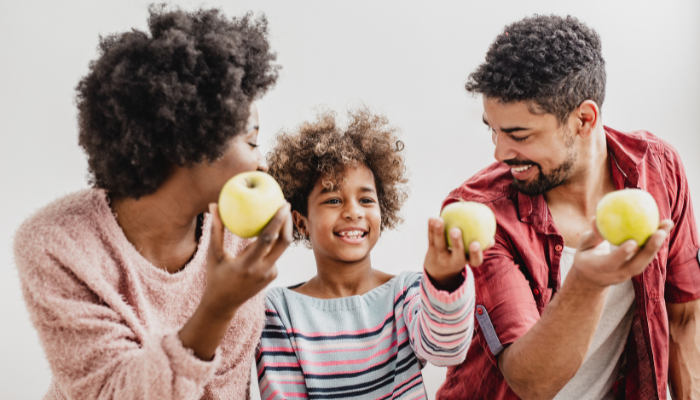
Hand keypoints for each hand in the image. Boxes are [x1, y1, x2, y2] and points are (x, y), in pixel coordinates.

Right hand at [201, 202, 292, 319]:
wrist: (224, 304)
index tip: (283, 204)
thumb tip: (214, 204)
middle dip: (288, 222)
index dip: (278, 221)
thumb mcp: (214, 254)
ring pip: (281, 248)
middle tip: (285, 204)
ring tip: (280, 214)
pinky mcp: (273, 276)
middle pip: (284, 243)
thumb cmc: (216, 276)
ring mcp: (270, 274)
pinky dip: (272, 244)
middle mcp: (263, 270)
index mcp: (247, 264)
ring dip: (282, 231)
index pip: (267, 239)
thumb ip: (216, 229)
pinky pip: (275, 255)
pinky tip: (268, 233)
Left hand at [424, 218, 488, 286]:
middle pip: (455, 253)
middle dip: (456, 242)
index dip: (475, 253)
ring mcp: (441, 257)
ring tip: (439, 220)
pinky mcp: (431, 251)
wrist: (439, 271)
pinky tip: (431, 218)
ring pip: (440, 244)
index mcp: (467, 262)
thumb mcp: (470, 256)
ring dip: (438, 231)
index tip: (475, 244)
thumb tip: (492, 238)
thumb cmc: (461, 256)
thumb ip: (480, 246)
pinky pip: (431, 239)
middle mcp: (454, 261)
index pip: (474, 260)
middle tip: (455, 230)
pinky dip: (431, 228)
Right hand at [572, 217, 672, 288]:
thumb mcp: (582, 247)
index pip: (612, 263)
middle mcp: (617, 274)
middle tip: (660, 232)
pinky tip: (663, 226)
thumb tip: (596, 219)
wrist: (592, 279)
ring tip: (667, 224)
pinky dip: (656, 242)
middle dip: (650, 249)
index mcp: (600, 269)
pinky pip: (647, 255)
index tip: (632, 242)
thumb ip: (591, 236)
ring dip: (658, 243)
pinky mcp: (636, 269)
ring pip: (646, 260)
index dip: (622, 254)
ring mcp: (629, 273)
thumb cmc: (585, 257)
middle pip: (637, 264)